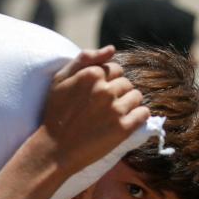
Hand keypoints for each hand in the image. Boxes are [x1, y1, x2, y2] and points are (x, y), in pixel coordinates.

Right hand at [39, 46, 149, 175]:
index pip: (115, 69)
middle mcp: (105, 89)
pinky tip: (126, 122)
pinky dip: (138, 117)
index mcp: (91, 74)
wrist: (54, 149)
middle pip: (127, 83)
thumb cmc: (55, 113)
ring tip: (114, 115)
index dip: (109, 81)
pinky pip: (143, 114)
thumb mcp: (60, 79)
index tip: (99, 94)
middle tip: (105, 107)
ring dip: (129, 104)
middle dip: (119, 93)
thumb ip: (85, 58)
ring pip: (137, 97)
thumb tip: (112, 49)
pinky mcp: (123, 128)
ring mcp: (115, 109)